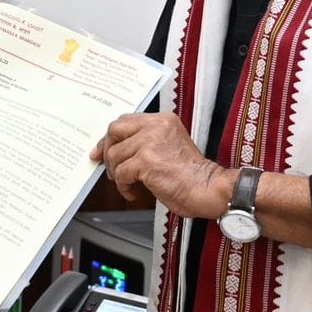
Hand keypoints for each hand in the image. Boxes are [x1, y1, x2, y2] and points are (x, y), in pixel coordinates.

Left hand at [94, 112, 233, 218]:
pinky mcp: (146, 160)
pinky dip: (123, 186)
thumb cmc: (192, 175)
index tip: (101, 150)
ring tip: (128, 184)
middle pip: (114, 131)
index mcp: (162, 120)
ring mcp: (150, 142)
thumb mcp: (169, 146)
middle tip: (108, 168)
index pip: (125, 121)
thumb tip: (117, 150)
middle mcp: (155, 126)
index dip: (110, 137)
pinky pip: (121, 173)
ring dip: (117, 173)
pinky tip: (133, 192)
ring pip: (115, 155)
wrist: (209, 188)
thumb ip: (146, 142)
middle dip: (107, 151)